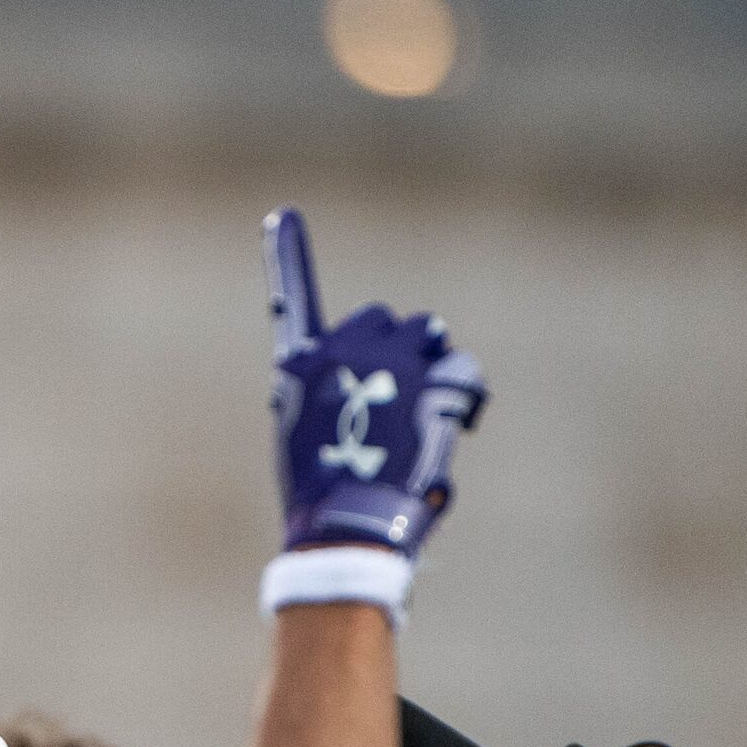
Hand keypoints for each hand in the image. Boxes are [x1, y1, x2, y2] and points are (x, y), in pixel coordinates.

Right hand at [264, 208, 485, 556]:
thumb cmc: (325, 500)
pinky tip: (453, 428)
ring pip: (429, 336)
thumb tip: (365, 385)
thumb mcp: (306, 443)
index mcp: (299, 372)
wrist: (347, 530)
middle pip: (384, 319)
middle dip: (399, 345)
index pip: (292, 306)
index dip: (287, 258)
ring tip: (427, 412)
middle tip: (405, 385)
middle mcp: (342, 356)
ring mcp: (390, 366)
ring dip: (434, 366)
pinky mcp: (433, 386)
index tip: (283, 215)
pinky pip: (461, 372)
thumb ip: (332, 399)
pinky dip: (463, 398)